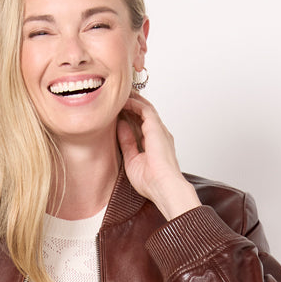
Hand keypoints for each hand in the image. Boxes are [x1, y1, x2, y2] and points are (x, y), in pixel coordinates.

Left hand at [116, 95, 201, 220]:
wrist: (163, 187)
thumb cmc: (151, 182)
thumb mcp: (132, 160)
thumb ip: (126, 142)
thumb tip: (120, 126)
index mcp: (154, 144)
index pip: (141, 125)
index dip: (130, 117)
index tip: (117, 112)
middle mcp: (159, 135)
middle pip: (144, 114)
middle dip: (132, 104)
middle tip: (119, 97)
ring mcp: (159, 130)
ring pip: (145, 108)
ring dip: (133, 100)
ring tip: (120, 94)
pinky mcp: (156, 127)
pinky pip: (144, 109)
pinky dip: (134, 103)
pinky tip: (123, 101)